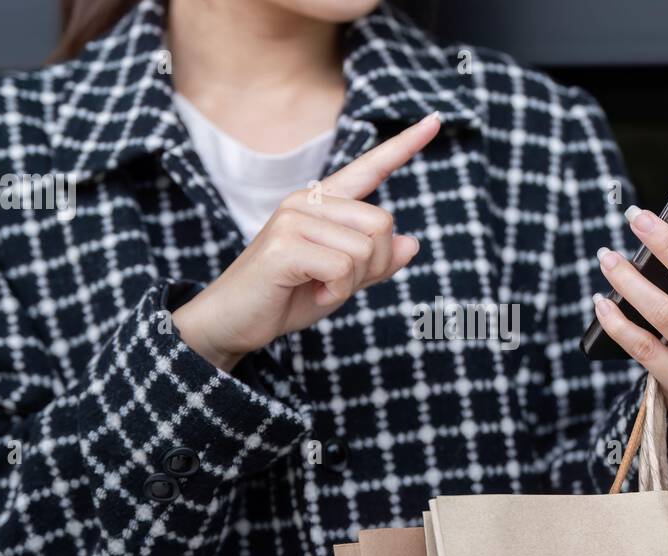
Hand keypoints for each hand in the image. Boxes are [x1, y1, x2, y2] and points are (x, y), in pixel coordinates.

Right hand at [173, 112, 441, 371]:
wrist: (231, 322)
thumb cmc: (285, 297)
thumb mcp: (341, 280)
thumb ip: (375, 262)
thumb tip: (413, 242)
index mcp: (322, 202)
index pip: (370, 168)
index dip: (404, 146)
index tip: (435, 120)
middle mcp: (307, 201)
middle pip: (382, 223)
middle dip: (375, 265)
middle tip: (340, 284)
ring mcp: (293, 219)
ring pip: (366, 249)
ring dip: (353, 282)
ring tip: (320, 288)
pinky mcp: (284, 245)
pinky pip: (343, 269)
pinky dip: (337, 292)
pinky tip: (312, 293)